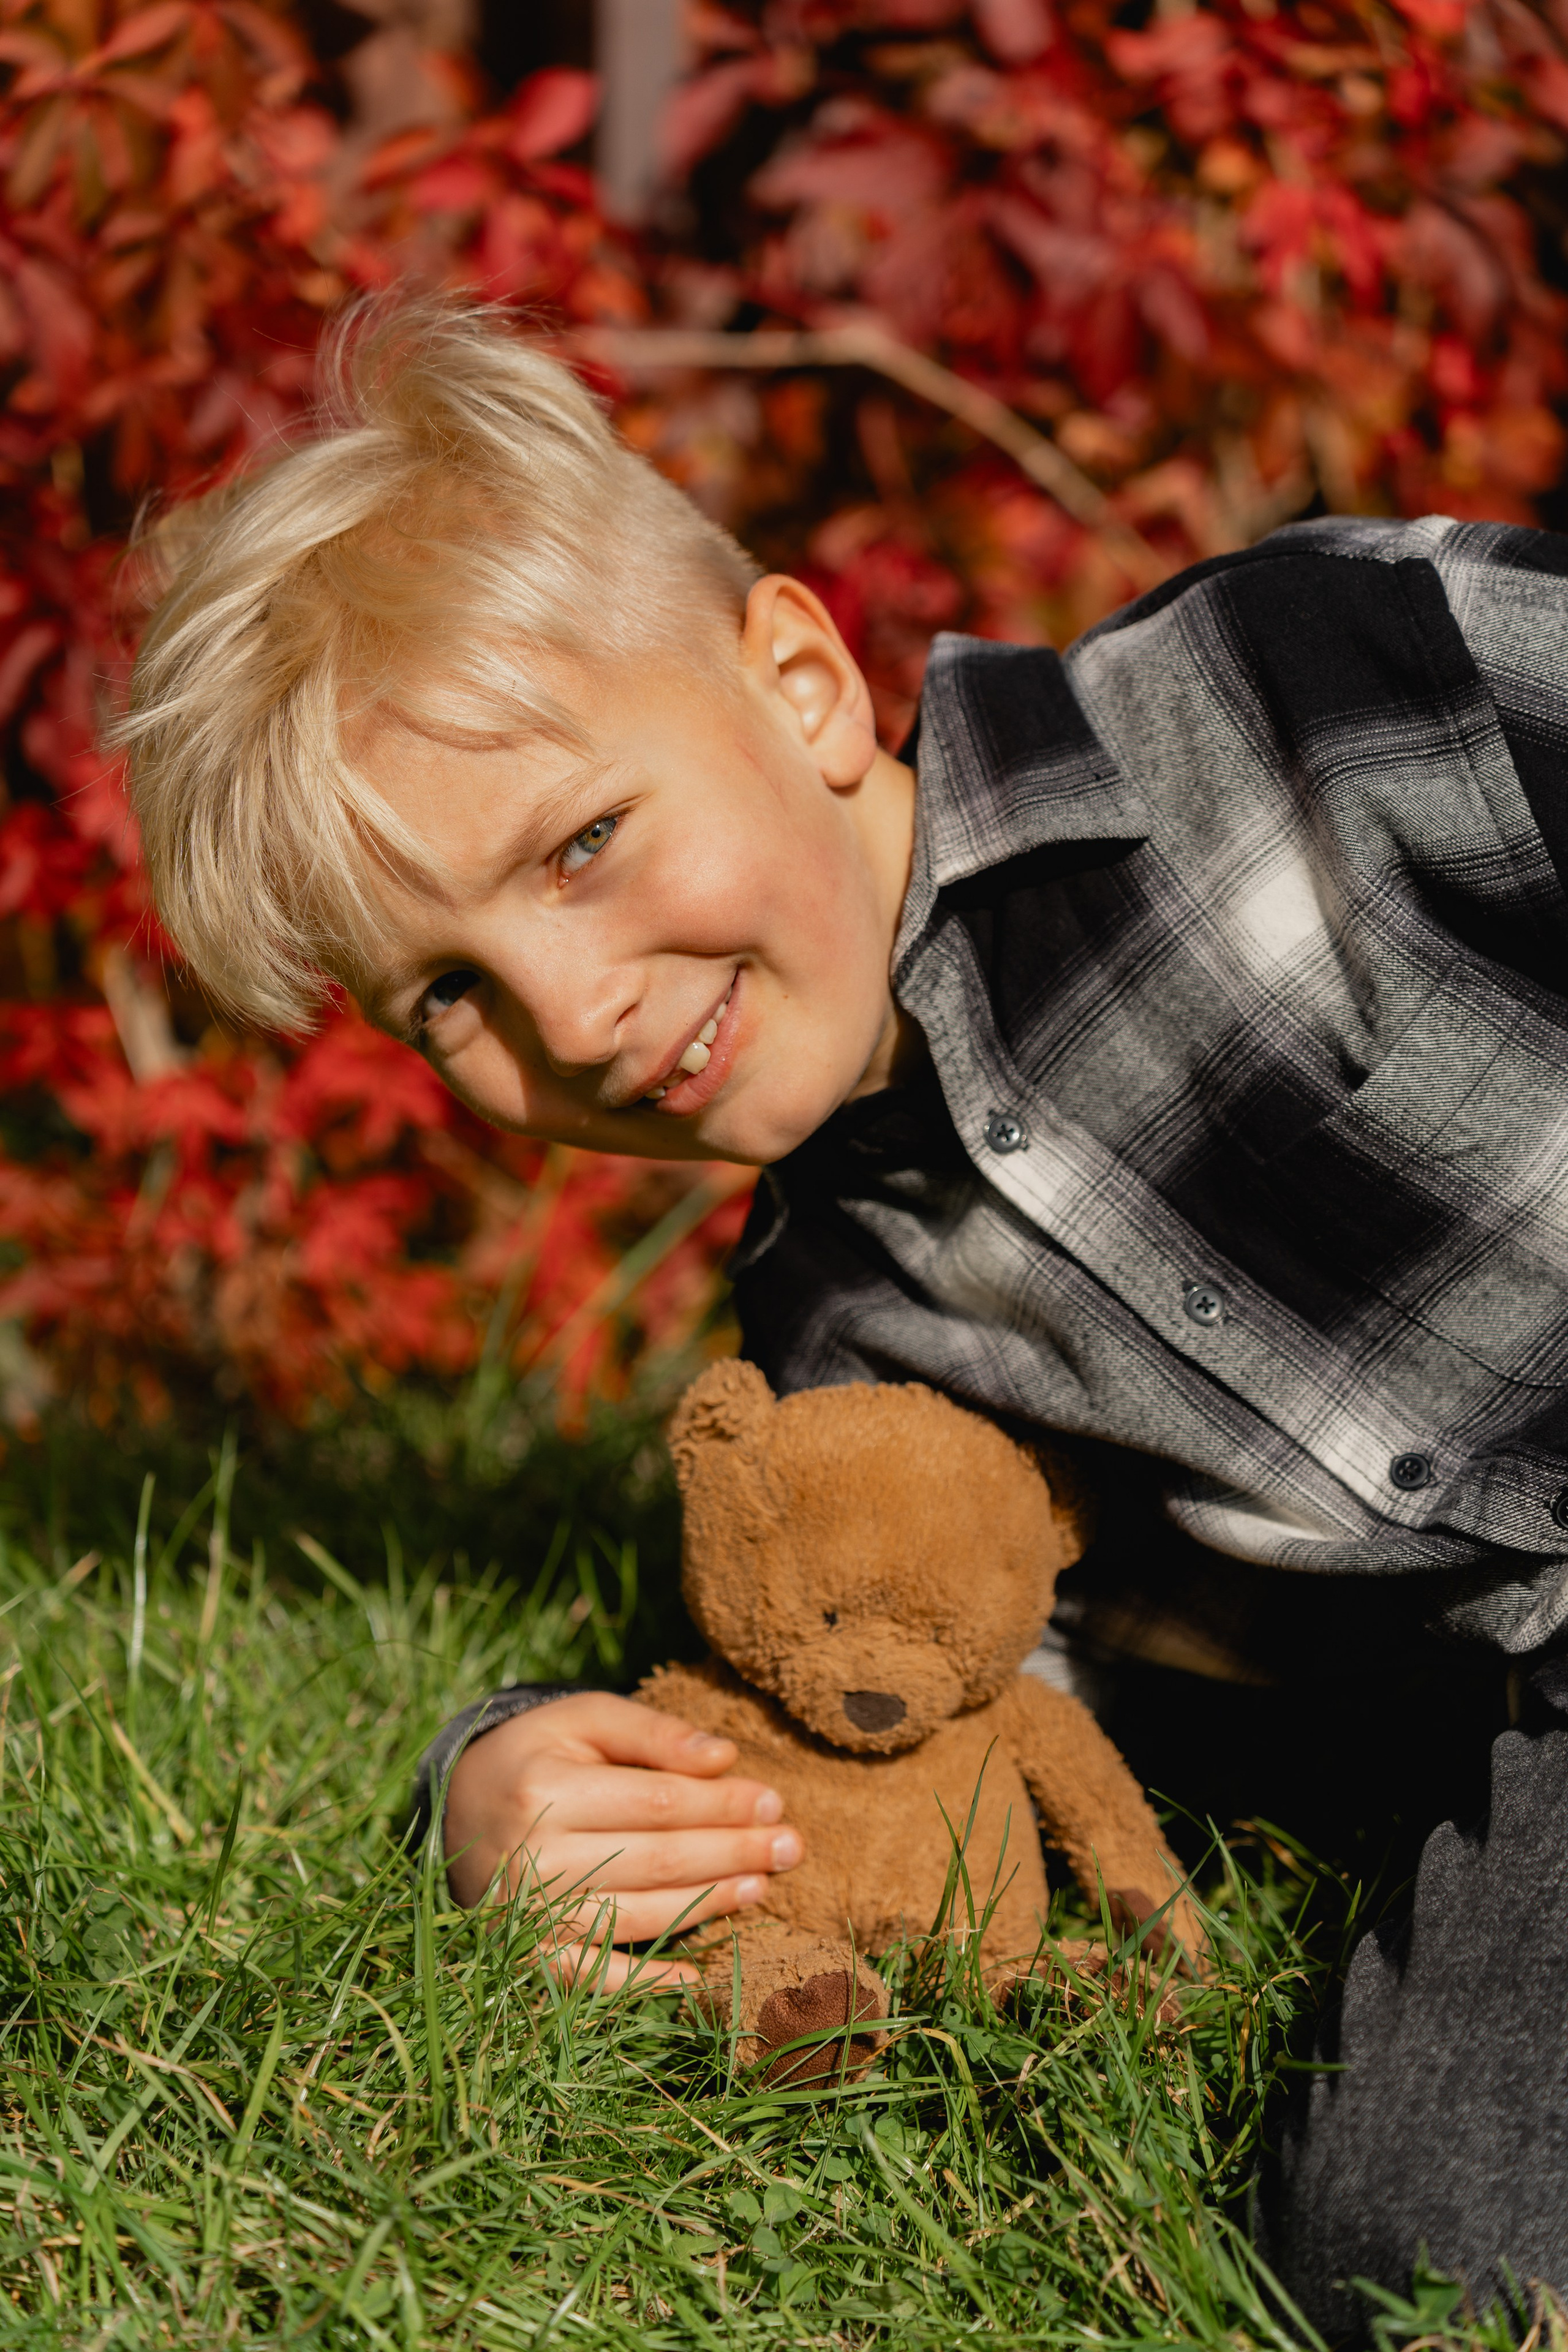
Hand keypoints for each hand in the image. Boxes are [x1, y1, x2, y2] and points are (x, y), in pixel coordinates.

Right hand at [441, 1691, 802, 1988]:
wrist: (457, 1813)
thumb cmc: (537, 1755)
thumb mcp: (583, 1719)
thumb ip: (652, 1731)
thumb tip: (724, 1756)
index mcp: (544, 1789)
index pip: (657, 1802)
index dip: (722, 1805)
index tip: (773, 1802)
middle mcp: (533, 1857)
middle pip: (657, 1860)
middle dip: (733, 1852)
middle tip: (791, 1847)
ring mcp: (528, 1916)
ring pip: (639, 1916)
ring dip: (709, 1905)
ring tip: (761, 1887)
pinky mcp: (528, 1956)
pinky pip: (596, 1978)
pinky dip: (648, 1981)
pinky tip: (697, 1972)